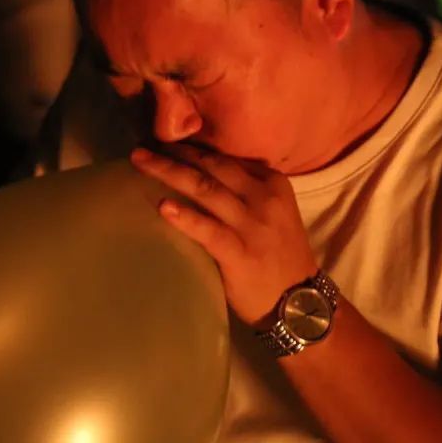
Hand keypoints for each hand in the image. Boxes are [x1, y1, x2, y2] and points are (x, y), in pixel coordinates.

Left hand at [130, 144, 317, 325]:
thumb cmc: (279, 255)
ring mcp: (252, 225)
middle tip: (143, 146)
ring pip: (205, 189)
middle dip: (175, 153)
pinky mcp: (240, 252)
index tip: (166, 140)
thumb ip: (245, 190)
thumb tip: (200, 172)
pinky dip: (184, 216)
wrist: (300, 302)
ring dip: (169, 172)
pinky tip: (162, 207)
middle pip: (212, 166)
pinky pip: (208, 230)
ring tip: (141, 162)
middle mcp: (263, 197)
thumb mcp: (273, 211)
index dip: (193, 147)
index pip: (227, 157)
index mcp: (271, 182)